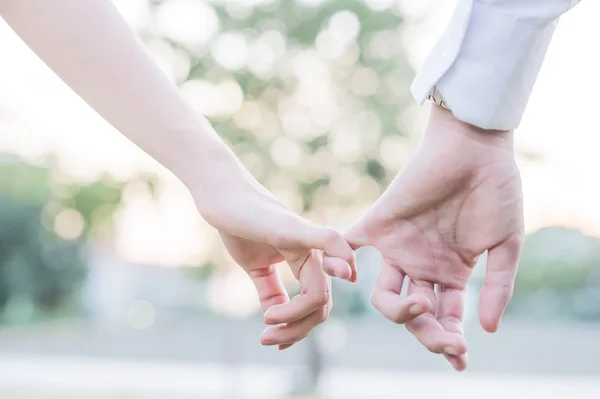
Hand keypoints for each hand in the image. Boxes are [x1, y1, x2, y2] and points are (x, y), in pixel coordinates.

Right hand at [190, 152, 355, 349]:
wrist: (220, 197)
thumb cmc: (237, 226)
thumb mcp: (255, 267)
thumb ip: (269, 290)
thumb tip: (275, 317)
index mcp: (305, 262)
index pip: (315, 304)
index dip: (298, 329)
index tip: (273, 341)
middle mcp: (313, 253)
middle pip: (321, 305)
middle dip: (296, 330)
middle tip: (267, 339)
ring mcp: (306, 240)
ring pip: (320, 292)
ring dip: (296, 318)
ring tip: (267, 323)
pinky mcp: (295, 228)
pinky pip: (330, 242)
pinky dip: (340, 261)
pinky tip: (332, 281)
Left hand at [346, 106, 523, 370]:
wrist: (473, 149)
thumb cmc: (496, 191)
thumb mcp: (505, 243)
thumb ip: (497, 285)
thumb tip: (489, 329)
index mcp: (452, 273)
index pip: (447, 318)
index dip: (451, 341)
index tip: (459, 360)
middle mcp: (422, 266)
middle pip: (415, 314)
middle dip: (429, 334)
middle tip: (446, 341)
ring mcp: (399, 248)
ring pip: (384, 296)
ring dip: (398, 311)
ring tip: (420, 304)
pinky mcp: (379, 224)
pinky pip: (350, 244)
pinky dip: (339, 259)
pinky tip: (343, 276)